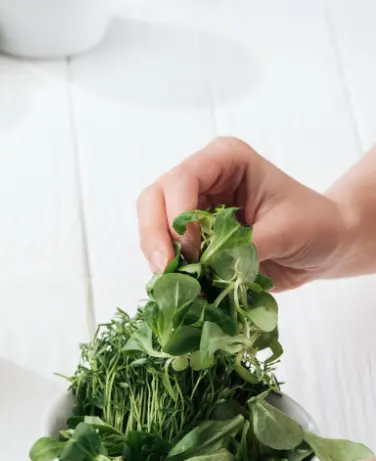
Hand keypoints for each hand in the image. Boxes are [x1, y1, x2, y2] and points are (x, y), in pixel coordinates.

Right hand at [137, 137, 349, 290]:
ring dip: (159, 255)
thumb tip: (208, 269)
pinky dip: (169, 269)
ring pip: (151, 225)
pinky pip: (163, 250)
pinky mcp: (189, 235)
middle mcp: (201, 178)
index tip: (196, 250)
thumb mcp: (287, 232)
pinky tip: (185, 285)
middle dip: (156, 236)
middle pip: (153, 199)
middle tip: (167, 268)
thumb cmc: (315, 225)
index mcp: (225, 159)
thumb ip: (245, 247)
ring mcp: (190, 206)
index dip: (179, 214)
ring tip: (179, 281)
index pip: (182, 179)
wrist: (325, 245)